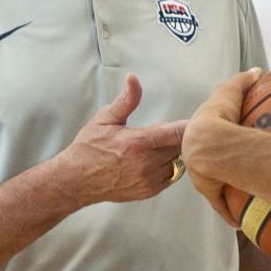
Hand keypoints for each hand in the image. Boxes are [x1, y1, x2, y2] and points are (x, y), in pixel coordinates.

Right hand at [55, 73, 187, 207]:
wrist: (75, 181)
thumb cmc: (88, 149)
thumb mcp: (105, 119)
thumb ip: (126, 100)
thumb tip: (133, 79)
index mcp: (138, 142)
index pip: (177, 133)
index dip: (189, 126)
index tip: (194, 120)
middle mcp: (147, 164)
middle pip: (180, 147)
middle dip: (177, 137)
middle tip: (164, 131)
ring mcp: (149, 180)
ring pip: (177, 162)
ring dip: (173, 152)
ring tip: (156, 146)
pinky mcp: (148, 192)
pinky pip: (171, 176)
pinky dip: (168, 167)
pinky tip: (153, 160)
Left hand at [183, 68, 263, 226]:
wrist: (211, 143)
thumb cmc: (218, 116)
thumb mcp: (231, 91)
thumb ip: (243, 80)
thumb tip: (257, 71)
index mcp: (196, 136)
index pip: (203, 138)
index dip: (211, 139)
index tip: (220, 141)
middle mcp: (196, 158)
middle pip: (206, 163)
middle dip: (214, 165)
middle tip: (230, 165)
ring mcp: (203, 177)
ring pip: (214, 184)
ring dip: (223, 188)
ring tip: (238, 190)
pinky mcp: (212, 192)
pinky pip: (223, 205)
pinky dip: (230, 212)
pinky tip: (238, 220)